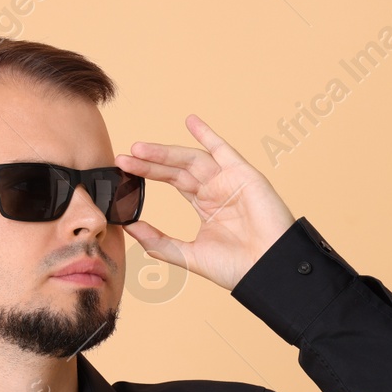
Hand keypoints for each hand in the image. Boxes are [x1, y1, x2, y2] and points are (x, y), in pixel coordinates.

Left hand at [115, 114, 294, 291]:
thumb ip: (159, 242)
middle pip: (177, 169)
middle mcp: (217, 190)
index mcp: (206, 207)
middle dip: (150, 162)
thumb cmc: (237, 268)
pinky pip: (223, 149)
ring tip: (140, 149)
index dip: (148, 175)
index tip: (123, 171)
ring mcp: (229, 181)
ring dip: (166, 152)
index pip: (172, 182)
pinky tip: (190, 120)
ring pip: (192, 158)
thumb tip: (130, 228)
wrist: (267, 270)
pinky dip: (207, 134)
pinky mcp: (244, 175)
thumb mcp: (189, 255)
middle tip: (124, 158)